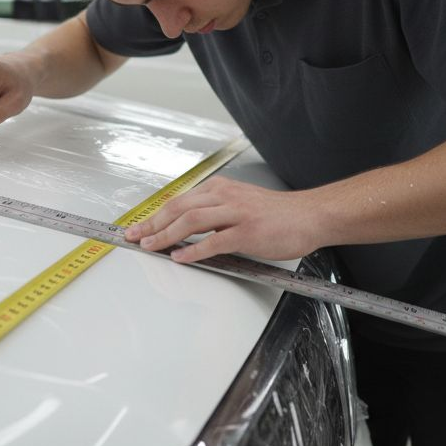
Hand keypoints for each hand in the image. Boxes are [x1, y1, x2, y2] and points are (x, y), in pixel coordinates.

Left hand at [123, 177, 324, 263]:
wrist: (310, 216)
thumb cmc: (278, 215)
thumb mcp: (241, 204)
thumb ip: (215, 213)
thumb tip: (186, 228)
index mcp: (221, 188)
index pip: (180, 200)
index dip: (155, 215)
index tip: (138, 227)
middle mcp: (225, 196)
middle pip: (179, 207)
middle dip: (152, 224)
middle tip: (134, 237)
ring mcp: (237, 213)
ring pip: (191, 220)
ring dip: (166, 235)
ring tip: (151, 246)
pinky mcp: (248, 232)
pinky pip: (214, 240)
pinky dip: (193, 249)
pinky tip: (181, 257)